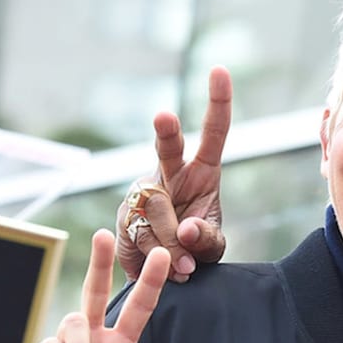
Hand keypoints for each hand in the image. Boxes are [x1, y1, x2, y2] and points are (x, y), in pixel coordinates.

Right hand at [118, 66, 229, 282]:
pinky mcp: (122, 218)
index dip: (218, 102)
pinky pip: (136, 237)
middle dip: (167, 132)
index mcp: (201, 171)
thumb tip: (184, 232)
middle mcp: (168, 173)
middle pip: (168, 149)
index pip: (213, 133)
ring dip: (170, 244)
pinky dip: (150, 258)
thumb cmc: (196, 249)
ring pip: (155, 211)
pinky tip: (157, 266)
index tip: (219, 69)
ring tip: (184, 269)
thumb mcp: (212, 247)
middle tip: (165, 117)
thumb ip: (206, 240)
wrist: (163, 272)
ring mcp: (141, 194)